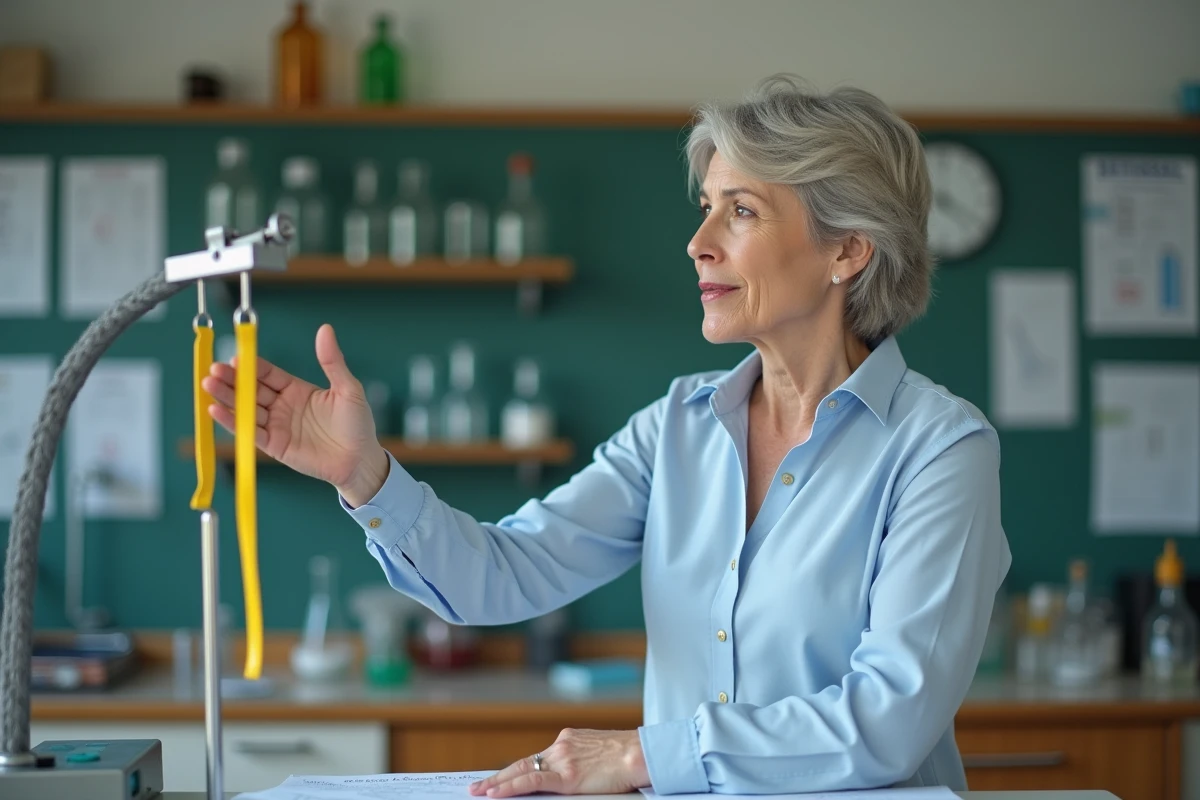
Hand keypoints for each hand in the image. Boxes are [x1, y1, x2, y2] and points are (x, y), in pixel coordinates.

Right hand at [201, 323, 388, 505]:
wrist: (360, 461)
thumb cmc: (357, 424)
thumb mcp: (347, 388)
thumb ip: (332, 361)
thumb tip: (325, 329)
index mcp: (296, 389)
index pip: (268, 374)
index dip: (252, 366)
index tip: (236, 357)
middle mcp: (282, 406)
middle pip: (251, 389)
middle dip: (232, 379)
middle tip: (213, 369)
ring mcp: (276, 426)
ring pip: (246, 408)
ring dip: (226, 397)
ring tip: (207, 384)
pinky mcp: (274, 446)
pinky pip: (250, 432)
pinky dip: (232, 422)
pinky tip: (216, 410)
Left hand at [468, 729, 649, 797]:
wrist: (641, 754)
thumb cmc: (628, 757)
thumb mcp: (598, 753)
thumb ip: (579, 762)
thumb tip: (570, 777)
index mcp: (568, 740)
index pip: (536, 758)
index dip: (515, 769)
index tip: (500, 776)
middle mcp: (561, 746)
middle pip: (523, 763)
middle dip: (498, 776)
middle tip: (477, 786)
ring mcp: (563, 760)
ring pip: (522, 771)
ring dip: (498, 783)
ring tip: (480, 792)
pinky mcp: (567, 776)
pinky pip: (532, 781)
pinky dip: (510, 787)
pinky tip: (496, 793)